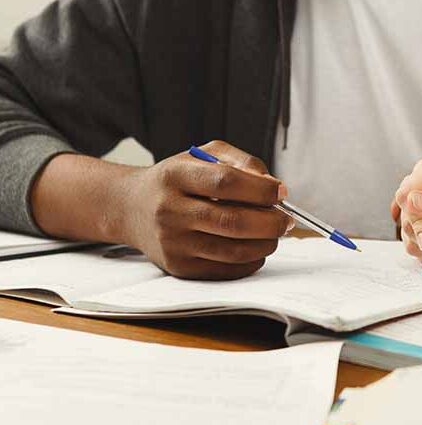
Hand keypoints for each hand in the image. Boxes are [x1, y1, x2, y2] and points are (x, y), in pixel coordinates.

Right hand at [120, 140, 292, 279]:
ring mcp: (173, 242)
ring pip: (234, 250)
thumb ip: (241, 162)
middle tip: (287, 220)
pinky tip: (256, 247)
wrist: (131, 207)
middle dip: (271, 222)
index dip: (261, 190)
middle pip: (233, 221)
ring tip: (274, 233)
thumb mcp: (203, 154)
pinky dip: (252, 260)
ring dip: (266, 243)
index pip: (226, 182)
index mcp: (176, 176)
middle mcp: (170, 210)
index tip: (281, 193)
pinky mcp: (179, 267)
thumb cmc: (177, 179)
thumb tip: (274, 187)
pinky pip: (227, 269)